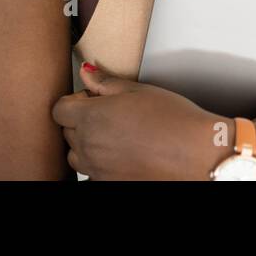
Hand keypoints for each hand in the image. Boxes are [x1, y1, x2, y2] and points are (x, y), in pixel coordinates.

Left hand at [52, 62, 217, 179]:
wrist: (196, 152)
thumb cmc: (173, 119)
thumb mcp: (138, 90)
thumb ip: (105, 83)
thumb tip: (87, 72)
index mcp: (91, 117)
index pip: (58, 109)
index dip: (73, 101)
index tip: (91, 98)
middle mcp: (88, 145)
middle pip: (66, 131)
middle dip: (81, 120)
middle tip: (110, 113)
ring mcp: (96, 168)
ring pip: (76, 155)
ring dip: (87, 143)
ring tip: (116, 134)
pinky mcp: (108, 183)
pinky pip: (92, 172)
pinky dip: (100, 162)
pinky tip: (124, 152)